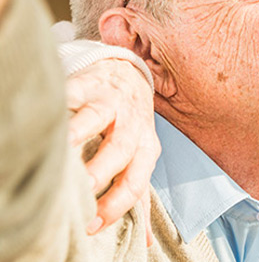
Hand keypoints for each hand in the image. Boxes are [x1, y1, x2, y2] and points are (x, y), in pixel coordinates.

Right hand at [66, 59, 160, 244]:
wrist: (130, 78)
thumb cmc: (132, 127)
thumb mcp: (142, 159)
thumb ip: (138, 196)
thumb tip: (145, 242)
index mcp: (146, 148)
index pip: (136, 182)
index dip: (116, 206)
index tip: (91, 225)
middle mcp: (132, 125)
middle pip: (120, 149)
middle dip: (101, 170)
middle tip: (82, 188)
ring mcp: (111, 102)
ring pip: (97, 117)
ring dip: (79, 133)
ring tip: (63, 150)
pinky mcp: (89, 84)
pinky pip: (75, 92)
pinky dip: (62, 102)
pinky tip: (50, 117)